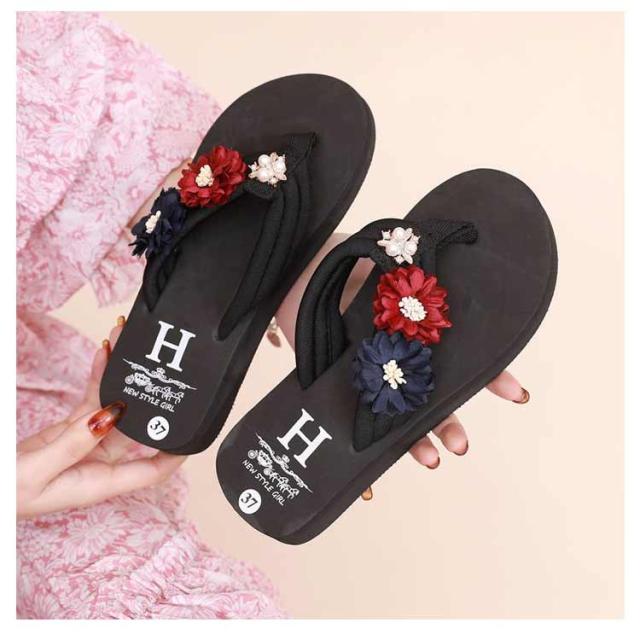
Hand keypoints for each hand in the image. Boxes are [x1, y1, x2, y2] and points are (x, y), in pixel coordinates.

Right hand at [17, 319, 184, 519]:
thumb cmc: (6, 492)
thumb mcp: (38, 472)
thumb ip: (73, 445)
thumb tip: (110, 417)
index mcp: (99, 482)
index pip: (152, 470)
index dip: (177, 452)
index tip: (194, 428)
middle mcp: (99, 463)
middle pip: (136, 428)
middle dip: (147, 396)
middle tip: (154, 361)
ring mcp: (86, 444)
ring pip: (115, 407)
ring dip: (122, 378)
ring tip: (128, 344)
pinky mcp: (70, 430)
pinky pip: (92, 401)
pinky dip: (99, 378)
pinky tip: (105, 355)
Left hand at [275, 234, 529, 470]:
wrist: (295, 270)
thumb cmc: (345, 263)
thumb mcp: (389, 268)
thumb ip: (415, 283)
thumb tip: (460, 278)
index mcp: (415, 330)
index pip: (460, 358)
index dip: (490, 377)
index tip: (516, 395)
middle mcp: (396, 357)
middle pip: (431, 398)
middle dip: (449, 424)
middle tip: (459, 446)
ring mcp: (368, 374)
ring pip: (399, 416)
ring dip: (417, 442)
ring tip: (431, 462)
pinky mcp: (338, 385)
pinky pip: (356, 424)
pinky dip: (364, 458)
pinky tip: (369, 487)